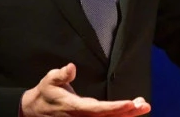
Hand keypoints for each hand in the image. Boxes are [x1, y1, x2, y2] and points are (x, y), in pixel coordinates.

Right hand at [20, 63, 150, 116]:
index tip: (131, 103)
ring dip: (127, 115)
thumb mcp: (49, 80)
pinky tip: (131, 112)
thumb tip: (71, 67)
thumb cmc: (45, 93)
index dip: (116, 108)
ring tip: (143, 106)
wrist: (34, 111)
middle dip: (128, 113)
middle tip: (145, 105)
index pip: (99, 109)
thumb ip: (61, 75)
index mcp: (75, 107)